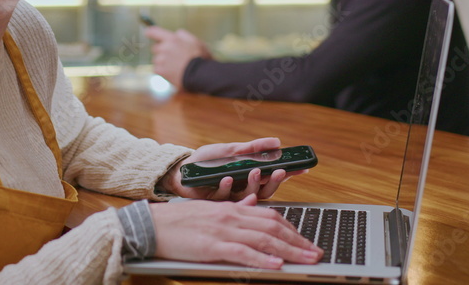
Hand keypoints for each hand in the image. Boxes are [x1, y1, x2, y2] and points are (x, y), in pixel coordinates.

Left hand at [144, 26, 211, 89]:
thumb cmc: (200, 58)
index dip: (150, 32)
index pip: (154, 31)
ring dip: (162, 62)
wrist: (200, 75)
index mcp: (172, 39)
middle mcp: (164, 48)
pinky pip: (157, 69)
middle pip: (155, 48)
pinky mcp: (159, 71)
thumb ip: (183, 35)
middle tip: (173, 56)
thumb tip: (176, 33)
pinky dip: (163, 71)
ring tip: (175, 67)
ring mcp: (161, 60)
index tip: (148, 33)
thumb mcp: (195, 41)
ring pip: (156, 60)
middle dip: (161, 51)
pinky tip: (173, 73)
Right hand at [150, 194, 322, 268]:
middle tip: (316, 254)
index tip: (307, 241)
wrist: (151, 224)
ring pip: (263, 239)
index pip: (270, 216)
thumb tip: (252, 204)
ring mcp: (222, 230)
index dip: (293, 229)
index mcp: (232, 208)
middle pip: (273, 227)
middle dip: (299, 241)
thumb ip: (233, 208)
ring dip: (290, 251)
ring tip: (307, 261)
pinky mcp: (212, 245)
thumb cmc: (179, 221)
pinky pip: (242, 252)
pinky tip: (276, 265)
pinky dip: (261, 259)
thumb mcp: (210, 210)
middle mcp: (231, 216)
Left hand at [161, 138, 306, 200]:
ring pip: (250, 196)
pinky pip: (226, 198)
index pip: (274, 175)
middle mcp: (244, 189)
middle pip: (267, 190)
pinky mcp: (217, 204)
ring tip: (254, 170)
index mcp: (250, 176)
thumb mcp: (231, 149)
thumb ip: (253, 148)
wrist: (182, 169)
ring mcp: (232, 198)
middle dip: (275, 181)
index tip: (301, 167)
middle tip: (280, 171)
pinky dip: (227, 187)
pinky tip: (226, 178)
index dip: (289, 173)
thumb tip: (276, 142)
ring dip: (254, 184)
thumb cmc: (206, 160)